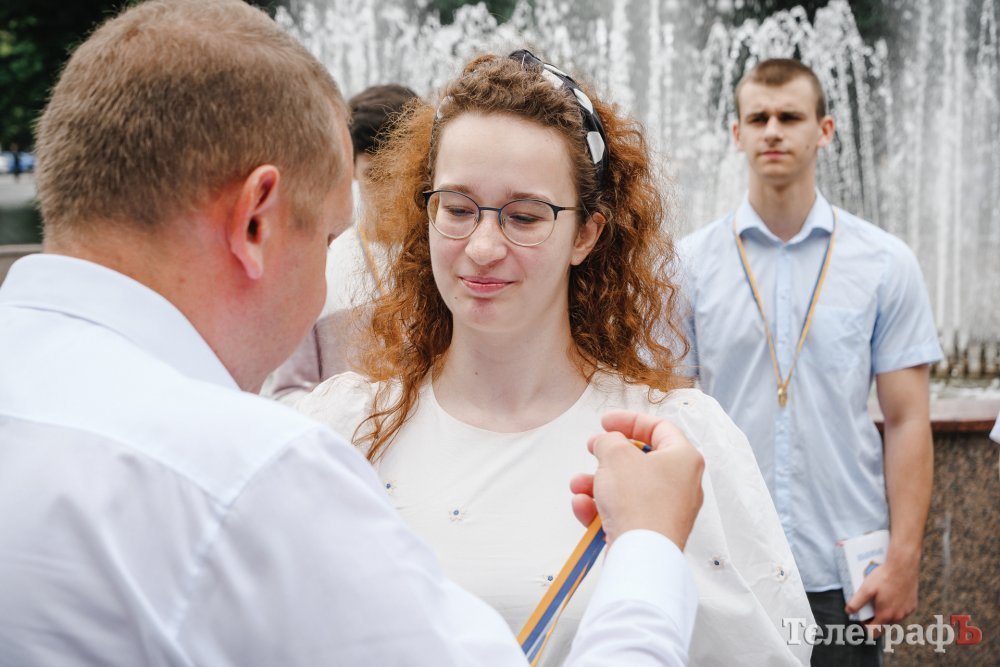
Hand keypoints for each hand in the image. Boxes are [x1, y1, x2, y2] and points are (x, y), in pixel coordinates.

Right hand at [570, 410, 703, 549]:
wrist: (642, 555)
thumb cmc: (639, 502)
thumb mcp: (616, 454)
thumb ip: (608, 440)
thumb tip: (606, 443)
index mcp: (683, 458)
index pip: (659, 428)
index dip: (630, 421)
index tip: (606, 422)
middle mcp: (681, 484)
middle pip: (640, 460)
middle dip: (608, 457)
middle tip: (592, 450)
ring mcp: (667, 510)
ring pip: (628, 488)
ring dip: (598, 484)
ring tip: (578, 486)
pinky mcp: (652, 532)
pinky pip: (625, 512)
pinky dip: (602, 508)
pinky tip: (583, 507)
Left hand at [845, 557, 918, 636]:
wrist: (903, 566)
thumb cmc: (883, 577)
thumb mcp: (866, 589)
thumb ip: (856, 603)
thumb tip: (848, 612)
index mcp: (885, 615)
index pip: (875, 632)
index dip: (866, 627)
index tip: (863, 617)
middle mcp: (898, 616)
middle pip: (884, 626)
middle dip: (876, 619)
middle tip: (870, 605)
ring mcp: (907, 611)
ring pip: (894, 619)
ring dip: (886, 613)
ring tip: (880, 599)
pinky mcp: (913, 605)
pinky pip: (902, 611)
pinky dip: (896, 607)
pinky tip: (891, 595)